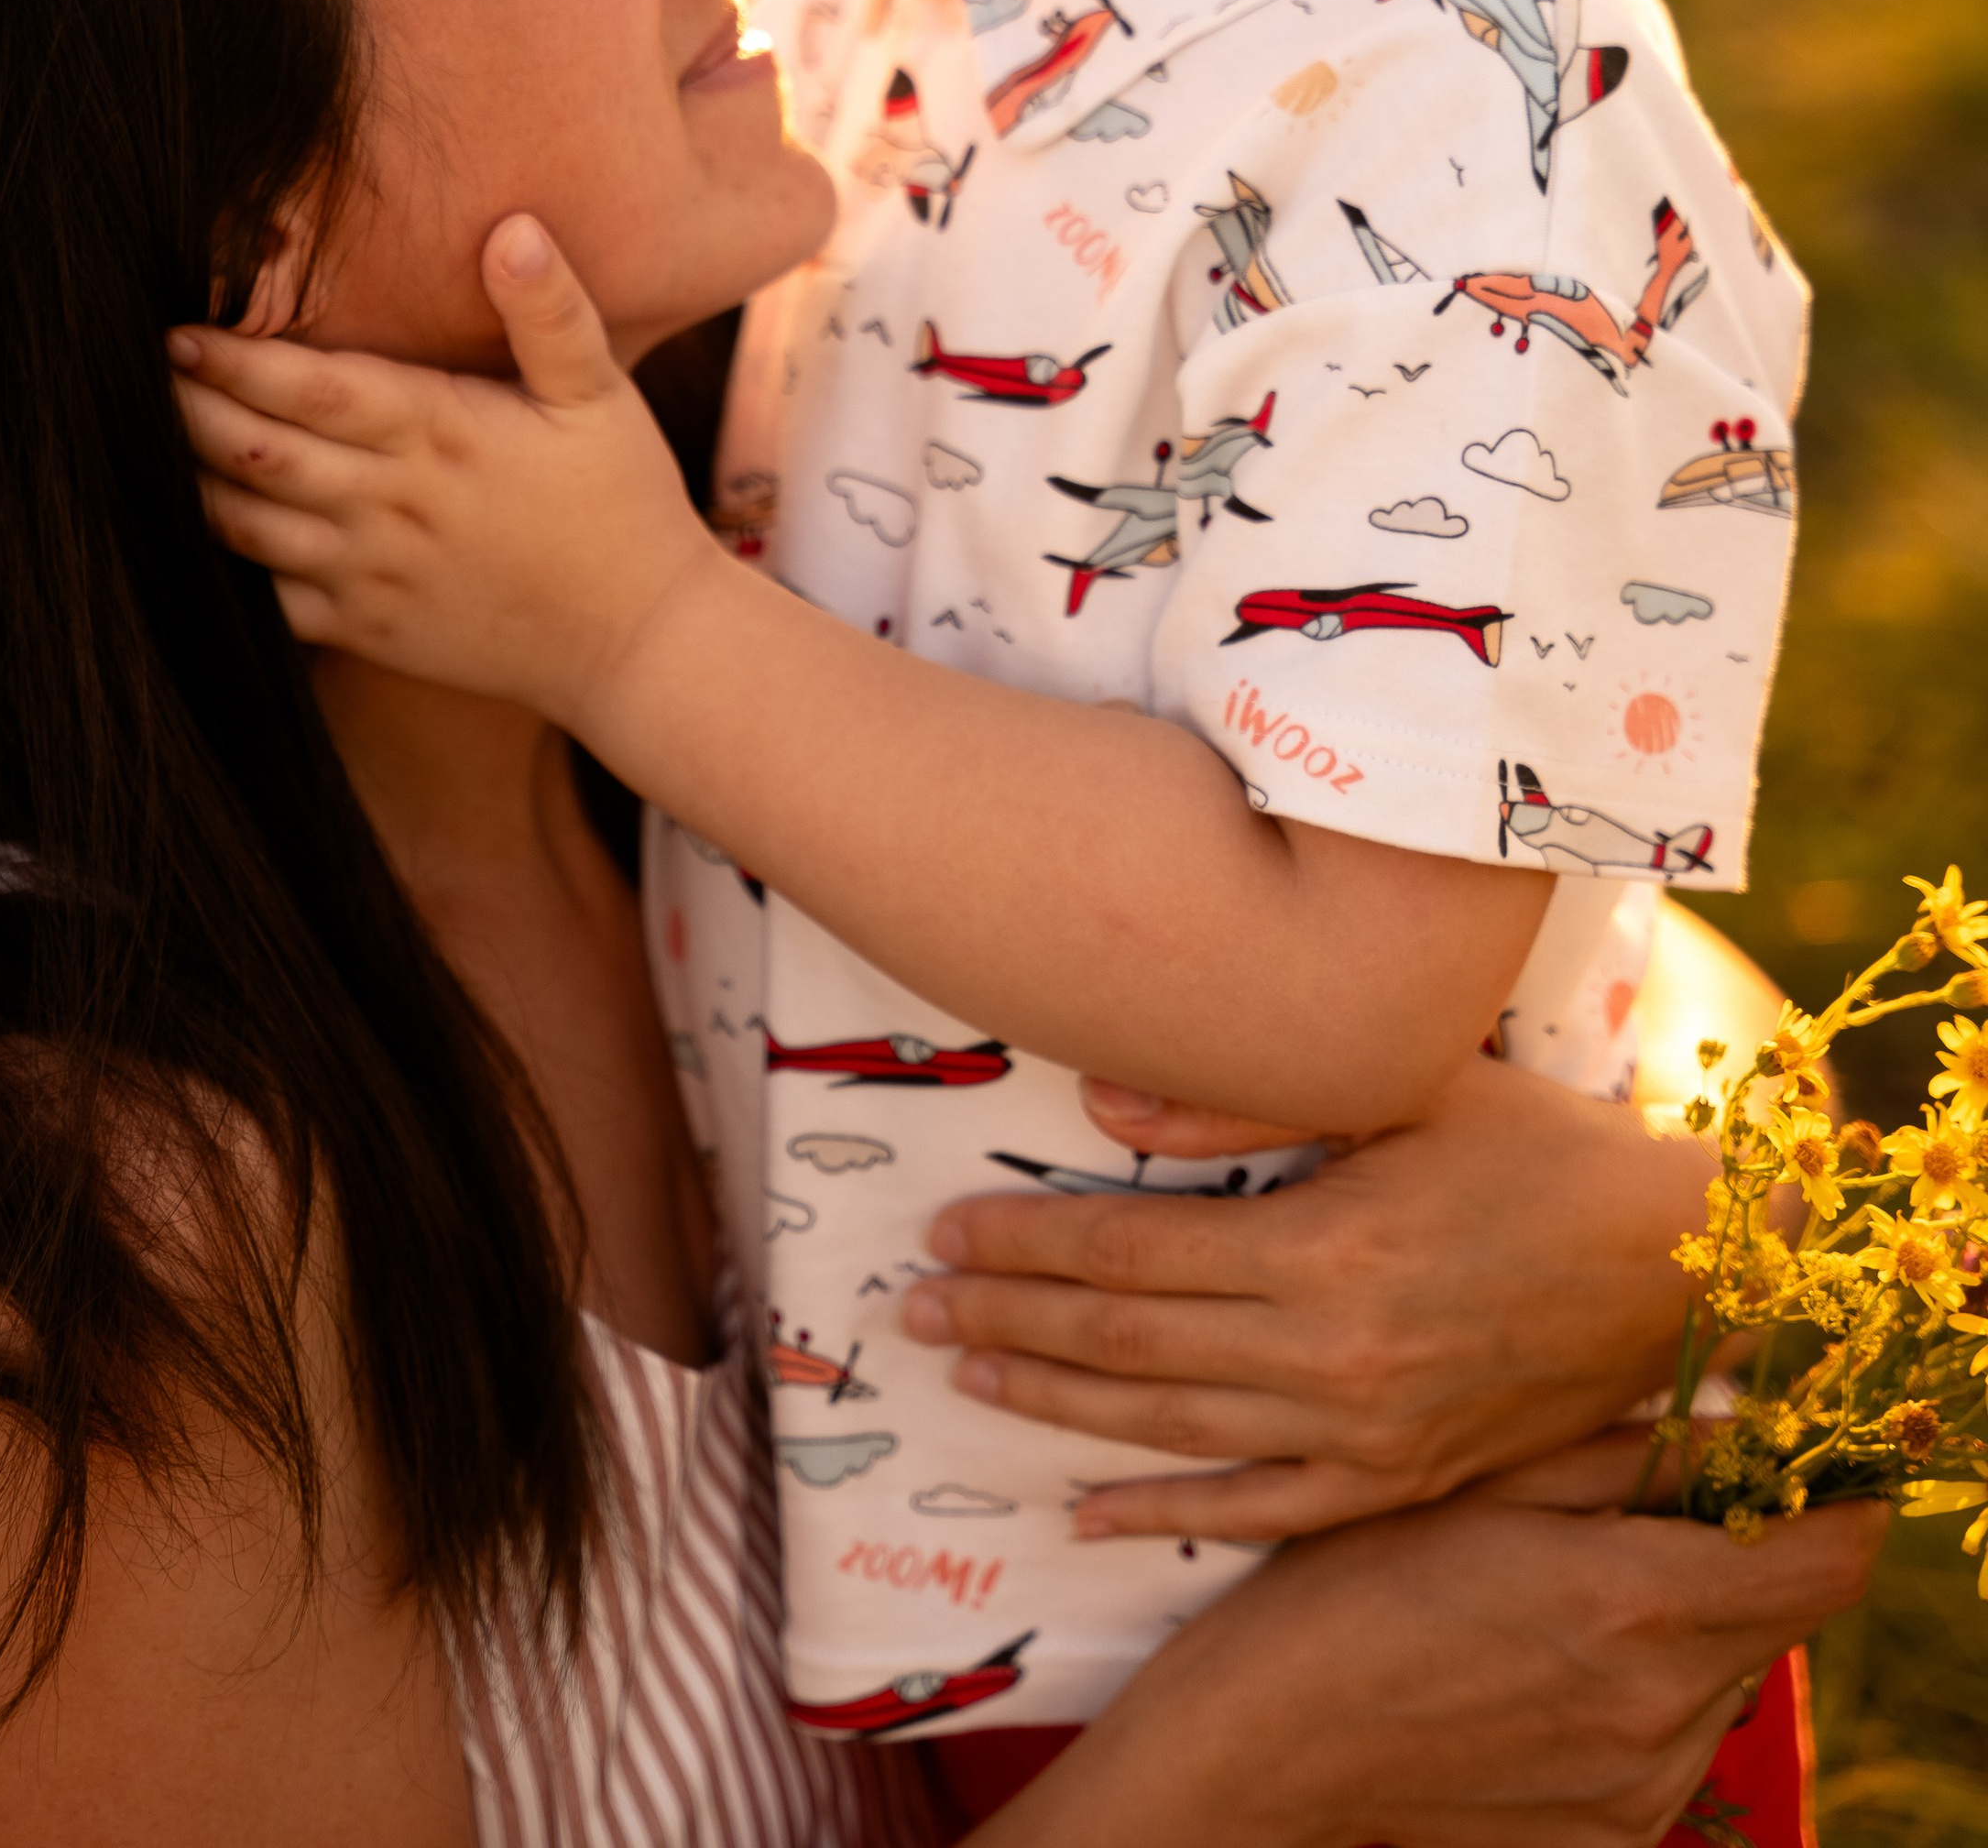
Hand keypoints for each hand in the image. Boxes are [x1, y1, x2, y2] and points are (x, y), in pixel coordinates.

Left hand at [169, 218, 718, 723]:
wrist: (638, 643)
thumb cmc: (622, 504)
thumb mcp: (602, 396)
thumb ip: (550, 312)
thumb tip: (512, 229)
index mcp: (439, 435)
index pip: (312, 390)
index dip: (235, 359)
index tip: (180, 329)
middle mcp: (392, 506)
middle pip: (255, 453)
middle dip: (185, 410)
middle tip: (134, 373)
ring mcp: (373, 575)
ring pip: (244, 527)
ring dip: (186, 481)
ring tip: (144, 439)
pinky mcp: (367, 631)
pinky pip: (269, 598)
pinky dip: (224, 561)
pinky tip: (196, 523)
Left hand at [909, 1054, 1710, 1540]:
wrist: (1681, 1267)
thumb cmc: (1538, 1148)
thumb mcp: (1402, 1084)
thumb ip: (1245, 1096)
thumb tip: (1102, 1104)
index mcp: (1324, 1250)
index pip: (1129, 1256)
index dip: (1025, 1245)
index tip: (946, 1233)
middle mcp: (1332, 1356)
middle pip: (1126, 1346)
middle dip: (1007, 1323)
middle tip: (913, 1308)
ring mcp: (1365, 1434)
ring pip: (1170, 1429)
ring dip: (1053, 1408)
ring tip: (964, 1379)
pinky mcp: (1398, 1482)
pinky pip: (1258, 1512)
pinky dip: (1164, 1510)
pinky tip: (1086, 1510)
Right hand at [1024, 1432, 1882, 1847]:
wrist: (1275, 1731)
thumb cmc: (1362, 1576)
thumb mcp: (1490, 1477)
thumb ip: (1631, 1453)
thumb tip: (1750, 1422)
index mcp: (1634, 1603)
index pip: (1825, 1561)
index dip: (1835, 1504)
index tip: (1807, 1465)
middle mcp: (1659, 1710)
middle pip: (1779, 1616)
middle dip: (1742, 1550)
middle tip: (1653, 1503)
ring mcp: (1639, 1785)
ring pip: (1726, 1677)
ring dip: (1686, 1623)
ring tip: (1574, 1584)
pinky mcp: (1610, 1834)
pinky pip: (1673, 1743)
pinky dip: (1642, 1693)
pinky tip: (1547, 1657)